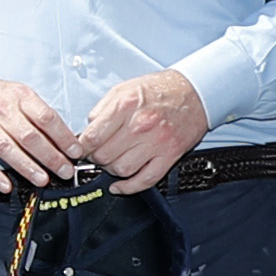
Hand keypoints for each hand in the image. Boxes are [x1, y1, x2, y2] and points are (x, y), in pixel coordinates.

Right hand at [0, 70, 83, 186]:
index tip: (75, 151)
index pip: (46, 118)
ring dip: (27, 167)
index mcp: (20, 97)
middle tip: (65, 171)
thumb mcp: (20, 93)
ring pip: (8, 149)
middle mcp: (3, 111)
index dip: (63, 137)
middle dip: (51, 157)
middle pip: (30, 137)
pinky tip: (6, 186)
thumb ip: (39, 113)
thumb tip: (64, 137)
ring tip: (43, 180)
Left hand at [75, 70, 209, 189]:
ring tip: (111, 162)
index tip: (80, 149)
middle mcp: (141, 125)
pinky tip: (119, 185)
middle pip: (104, 156)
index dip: (81, 147)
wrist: (195, 92)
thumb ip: (102, 109)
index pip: (92, 137)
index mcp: (125, 106)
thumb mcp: (124, 88)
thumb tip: (87, 130)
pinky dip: (128, 187)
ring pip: (121, 170)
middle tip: (96, 154)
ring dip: (111, 171)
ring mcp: (156, 142)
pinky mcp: (170, 155)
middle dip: (95, 158)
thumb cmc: (159, 90)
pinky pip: (145, 180)